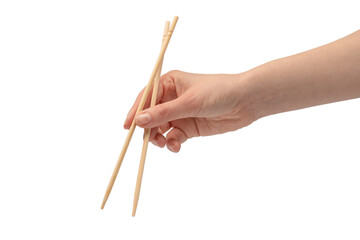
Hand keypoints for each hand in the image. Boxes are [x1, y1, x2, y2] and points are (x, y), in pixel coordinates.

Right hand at [123, 70, 257, 151]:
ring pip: (161, 128)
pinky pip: (173, 137)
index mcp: (169, 83)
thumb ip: (163, 113)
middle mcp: (172, 98)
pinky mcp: (189, 127)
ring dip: (159, 138)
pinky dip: (172, 143)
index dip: (135, 111)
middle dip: (148, 128)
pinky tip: (176, 146)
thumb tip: (138, 120)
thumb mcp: (189, 101)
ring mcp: (181, 113)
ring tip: (164, 143)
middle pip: (151, 115)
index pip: (146, 98)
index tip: (127, 126)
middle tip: (149, 140)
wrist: (246, 102)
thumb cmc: (218, 91)